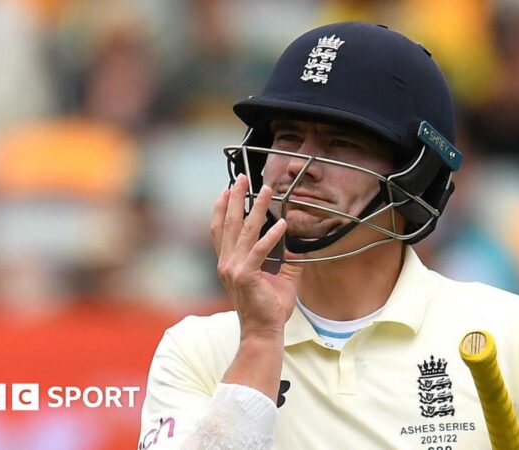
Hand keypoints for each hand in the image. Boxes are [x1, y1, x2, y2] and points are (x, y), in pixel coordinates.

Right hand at [210, 174, 302, 339]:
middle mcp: (227, 263)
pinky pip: (260, 250)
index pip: (221, 230)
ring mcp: (234, 269)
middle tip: (240, 178)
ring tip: (266, 191)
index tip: (226, 189)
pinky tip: (281, 223)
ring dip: (256, 208)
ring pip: (245, 231)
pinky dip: (271, 236)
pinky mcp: (247, 276)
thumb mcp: (279, 280)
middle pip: (229, 224)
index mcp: (229, 263)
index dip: (222, 208)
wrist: (263, 332)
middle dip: (235, 198)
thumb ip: (285, 261)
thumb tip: (297, 246)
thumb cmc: (268, 309)